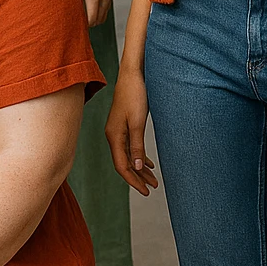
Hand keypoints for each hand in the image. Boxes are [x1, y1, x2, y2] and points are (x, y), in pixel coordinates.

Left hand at [72, 0, 115, 27]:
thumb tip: (73, 7)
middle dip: (90, 23)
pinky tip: (90, 4)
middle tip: (77, 20)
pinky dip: (100, 9)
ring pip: (105, 14)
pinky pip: (107, 5)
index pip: (92, 18)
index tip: (75, 23)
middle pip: (99, 19)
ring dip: (96, 16)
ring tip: (83, 13)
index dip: (84, 24)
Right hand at [104, 68, 156, 194]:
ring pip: (128, 155)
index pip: (121, 165)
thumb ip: (136, 145)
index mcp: (114, 135)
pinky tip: (148, 162)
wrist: (132, 74)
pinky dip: (139, 156)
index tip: (146, 191)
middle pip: (124, 163)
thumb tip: (137, 166)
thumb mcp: (137, 122)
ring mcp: (117, 130)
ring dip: (140, 167)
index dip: (133, 180)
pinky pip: (129, 146)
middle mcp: (113, 135)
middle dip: (138, 177)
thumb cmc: (134, 95)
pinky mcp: (123, 124)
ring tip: (153, 179)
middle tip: (152, 188)